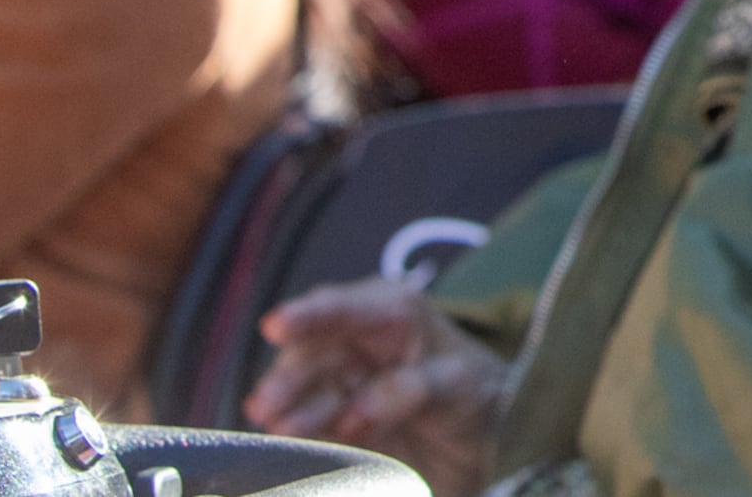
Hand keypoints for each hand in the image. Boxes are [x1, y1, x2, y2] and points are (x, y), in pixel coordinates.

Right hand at [247, 278, 502, 493]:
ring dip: (289, 408)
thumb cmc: (475, 394)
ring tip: (277, 427)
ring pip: (306, 390)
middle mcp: (359, 342)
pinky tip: (287, 443)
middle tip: (267, 403)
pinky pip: (310, 424)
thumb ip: (411, 389)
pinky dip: (298, 433)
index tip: (276, 326)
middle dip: (289, 376)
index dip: (308, 315)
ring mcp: (344, 382)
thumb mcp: (457, 384)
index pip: (345, 309)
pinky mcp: (336, 421)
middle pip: (314, 353)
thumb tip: (359, 408)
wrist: (485, 442)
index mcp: (392, 312)